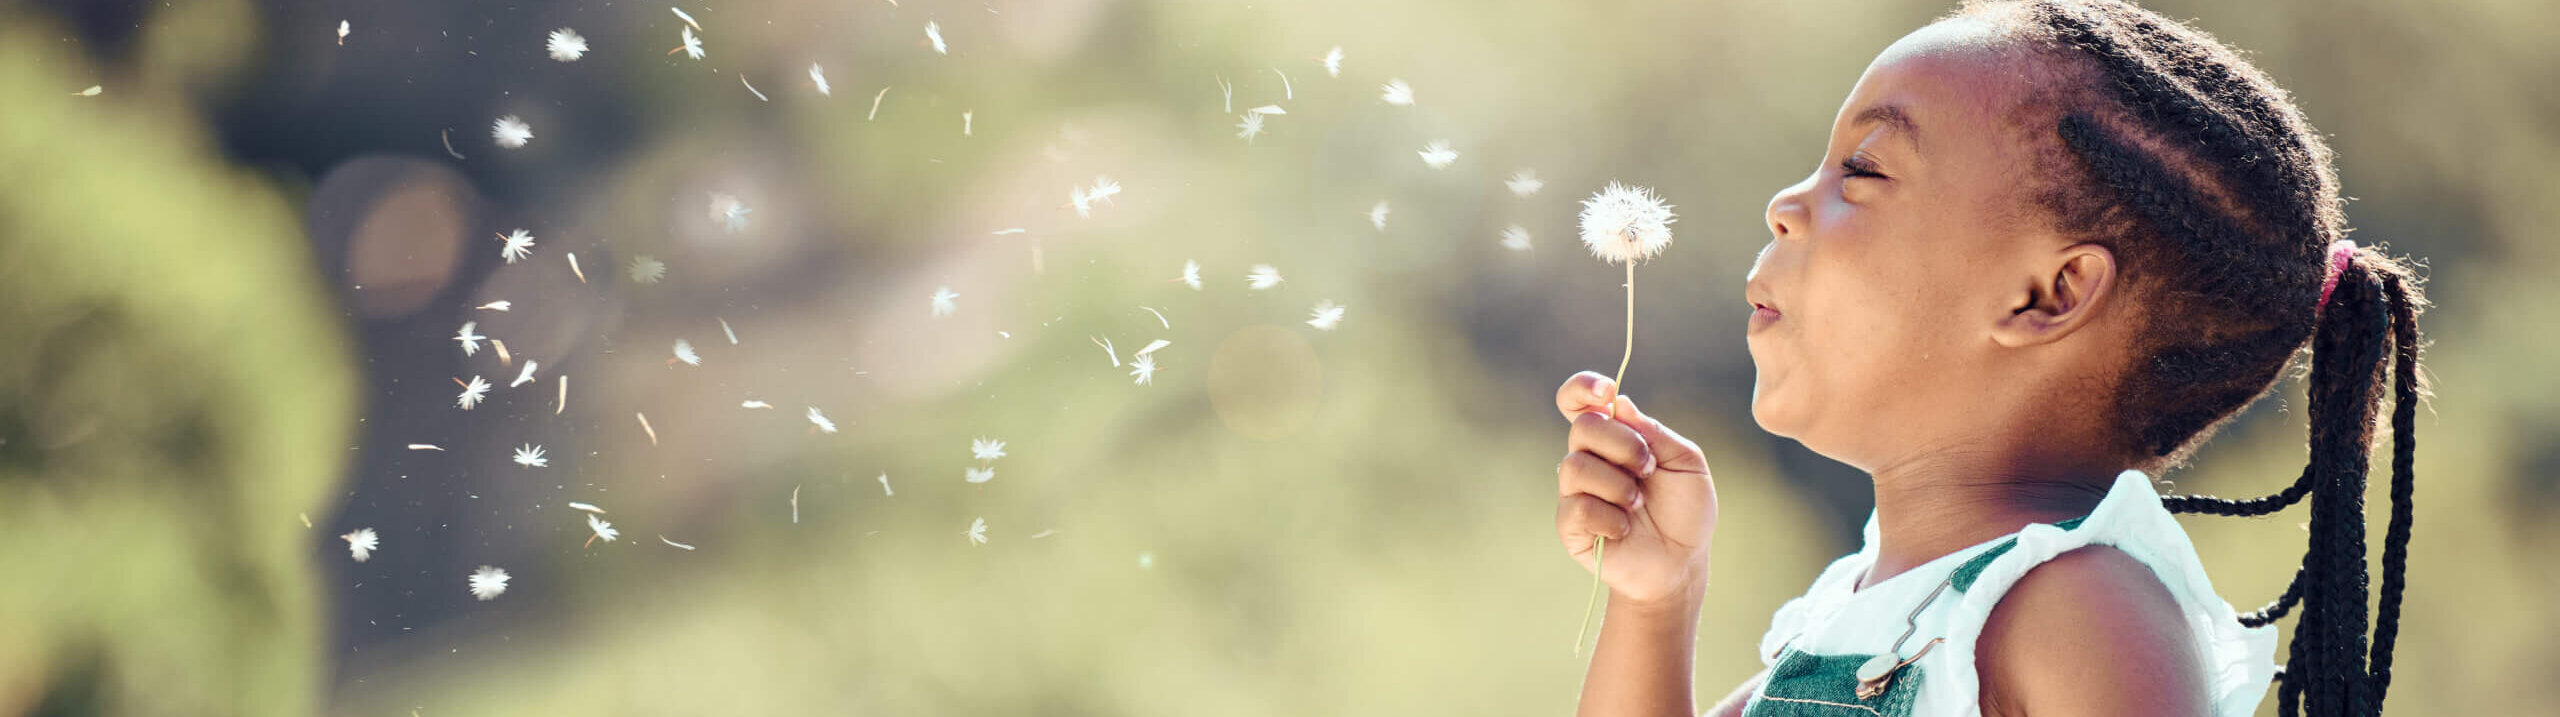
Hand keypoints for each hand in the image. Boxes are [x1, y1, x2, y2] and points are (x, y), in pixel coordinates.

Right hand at [1555, 371, 1718, 605]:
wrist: (1681, 564)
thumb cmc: (1685, 512)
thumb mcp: (1687, 463)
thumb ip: (1655, 432)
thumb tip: (1619, 403)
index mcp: (1615, 438)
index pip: (1579, 401)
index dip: (1582, 388)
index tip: (1606, 392)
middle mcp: (1590, 459)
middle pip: (1582, 427)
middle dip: (1623, 445)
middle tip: (1649, 469)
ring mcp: (1575, 491)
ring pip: (1576, 466)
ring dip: (1618, 486)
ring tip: (1638, 505)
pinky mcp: (1570, 525)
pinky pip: (1578, 507)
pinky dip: (1610, 518)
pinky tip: (1624, 529)